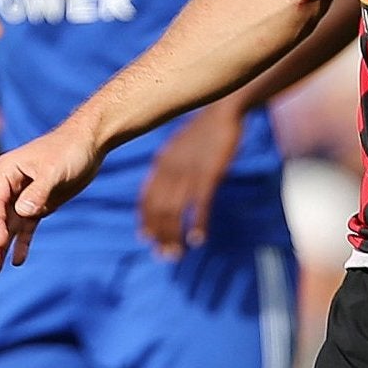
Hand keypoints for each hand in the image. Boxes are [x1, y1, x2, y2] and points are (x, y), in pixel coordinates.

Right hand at [0, 119, 102, 273]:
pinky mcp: (38, 205)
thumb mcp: (54, 170)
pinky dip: (22, 243)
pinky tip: (17, 261)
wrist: (89, 143)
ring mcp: (23, 196)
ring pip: (9, 225)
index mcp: (7, 171)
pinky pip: (26, 227)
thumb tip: (21, 212)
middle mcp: (10, 185)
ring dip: (2, 246)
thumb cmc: (69, 150)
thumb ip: (38, 191)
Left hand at [139, 102, 242, 257]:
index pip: (147, 198)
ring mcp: (188, 172)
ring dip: (174, 235)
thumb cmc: (203, 131)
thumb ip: (171, 168)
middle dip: (160, 235)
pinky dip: (198, 223)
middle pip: (159, 210)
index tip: (145, 238)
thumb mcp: (179, 148)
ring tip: (177, 255)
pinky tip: (198, 239)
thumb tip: (166, 187)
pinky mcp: (209, 173)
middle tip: (164, 256)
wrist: (222, 111)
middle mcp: (170, 170)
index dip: (146, 219)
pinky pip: (200, 204)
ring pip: (176, 211)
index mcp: (161, 164)